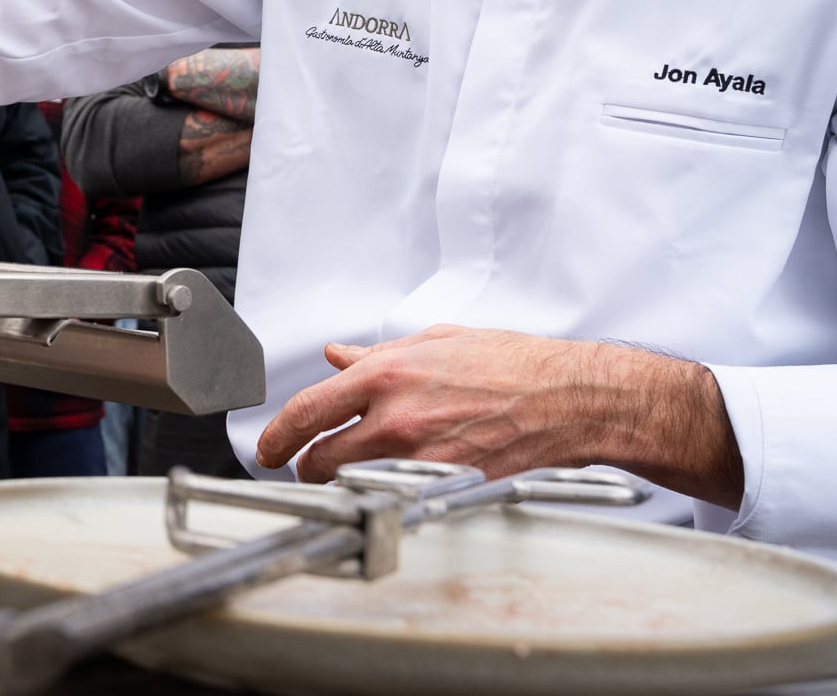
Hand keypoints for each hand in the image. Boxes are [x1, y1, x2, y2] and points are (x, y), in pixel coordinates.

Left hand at [253, 324, 743, 508]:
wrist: (568, 399)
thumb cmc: (511, 364)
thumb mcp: (434, 342)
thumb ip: (377, 354)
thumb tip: (337, 356)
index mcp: (387, 375)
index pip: (307, 410)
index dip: (277, 435)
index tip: (268, 448)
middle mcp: (397, 417)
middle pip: (321, 457)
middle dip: (305, 467)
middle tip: (304, 466)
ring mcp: (422, 456)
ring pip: (354, 483)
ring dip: (340, 483)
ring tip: (342, 477)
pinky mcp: (448, 483)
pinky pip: (397, 495)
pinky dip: (384, 494)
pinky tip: (389, 486)